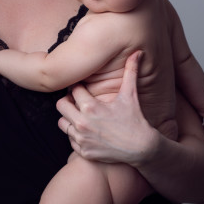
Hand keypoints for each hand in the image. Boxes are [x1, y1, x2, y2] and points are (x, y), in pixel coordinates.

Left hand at [56, 50, 158, 165]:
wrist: (142, 149)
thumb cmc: (135, 120)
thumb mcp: (131, 95)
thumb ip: (131, 72)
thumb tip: (138, 52)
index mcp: (91, 107)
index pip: (73, 89)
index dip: (78, 87)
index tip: (84, 89)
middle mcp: (82, 123)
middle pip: (61, 105)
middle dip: (69, 101)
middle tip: (79, 102)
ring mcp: (81, 139)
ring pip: (62, 122)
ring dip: (69, 118)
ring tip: (82, 116)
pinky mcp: (83, 152)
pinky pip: (69, 139)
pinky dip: (76, 134)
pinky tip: (88, 131)